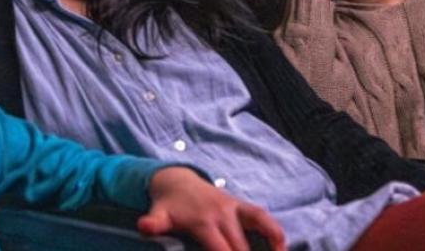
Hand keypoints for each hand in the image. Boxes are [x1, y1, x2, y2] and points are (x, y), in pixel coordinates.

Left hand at [139, 167, 284, 250]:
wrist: (175, 180)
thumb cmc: (167, 205)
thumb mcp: (158, 214)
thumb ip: (154, 224)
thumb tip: (144, 227)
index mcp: (203, 221)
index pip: (221, 250)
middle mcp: (223, 213)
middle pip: (241, 245)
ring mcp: (234, 207)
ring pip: (259, 224)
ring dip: (272, 244)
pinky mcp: (241, 205)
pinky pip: (262, 217)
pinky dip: (274, 230)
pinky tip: (280, 246)